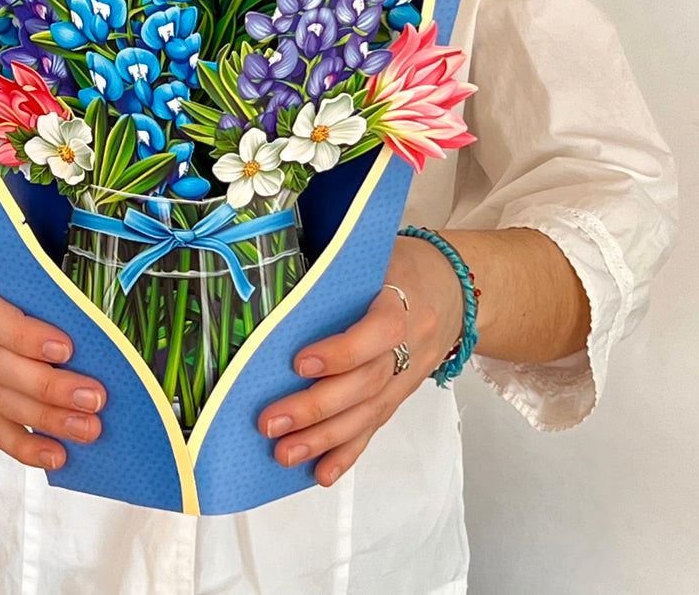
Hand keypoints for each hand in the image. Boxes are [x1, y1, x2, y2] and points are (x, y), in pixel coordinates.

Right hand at [0, 245, 106, 470]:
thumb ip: (42, 275)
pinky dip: (25, 446)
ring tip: (88, 429)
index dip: (29, 338)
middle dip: (51, 388)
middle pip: (3, 370)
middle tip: (95, 398)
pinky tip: (56, 455)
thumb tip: (100, 284)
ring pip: (1, 403)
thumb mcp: (8, 262)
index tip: (69, 348)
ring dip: (46, 420)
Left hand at [257, 235, 463, 486]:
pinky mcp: (402, 394)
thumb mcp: (376, 254)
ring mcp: (410, 375)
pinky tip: (322, 472)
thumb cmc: (402, 264)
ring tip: (286, 453)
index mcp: (404, 301)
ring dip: (325, 439)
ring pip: (369, 413)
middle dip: (316, 407)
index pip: (379, 333)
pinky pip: (376, 427)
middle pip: (367, 383)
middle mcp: (412, 344)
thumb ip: (338, 271)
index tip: (299, 362)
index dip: (342, 351)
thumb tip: (276, 284)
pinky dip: (348, 452)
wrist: (453, 287)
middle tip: (271, 421)